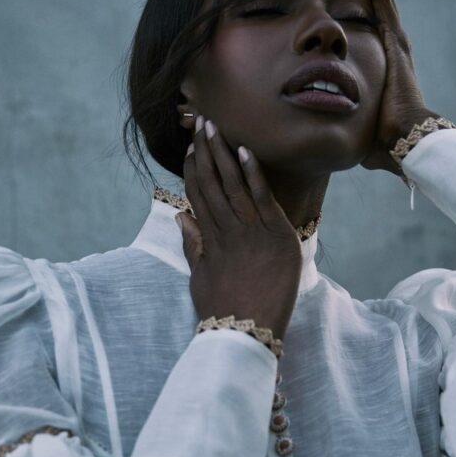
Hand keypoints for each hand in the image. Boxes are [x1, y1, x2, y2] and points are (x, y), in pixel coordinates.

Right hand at [176, 117, 302, 342]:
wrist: (246, 334)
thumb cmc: (224, 311)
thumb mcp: (200, 278)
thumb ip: (192, 245)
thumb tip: (180, 216)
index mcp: (209, 241)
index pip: (197, 196)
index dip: (192, 170)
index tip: (189, 148)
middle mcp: (226, 231)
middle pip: (212, 184)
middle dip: (205, 152)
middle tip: (201, 123)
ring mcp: (250, 232)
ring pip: (234, 185)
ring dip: (224, 154)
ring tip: (216, 127)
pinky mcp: (275, 237)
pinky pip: (262, 199)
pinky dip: (254, 174)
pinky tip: (245, 151)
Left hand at [336, 0, 439, 174]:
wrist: (410, 142)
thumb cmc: (389, 143)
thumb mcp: (364, 127)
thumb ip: (353, 125)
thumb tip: (341, 140)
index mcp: (391, 63)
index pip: (375, 24)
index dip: (361, 2)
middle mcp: (396, 46)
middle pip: (379, 1)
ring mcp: (397, 40)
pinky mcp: (393, 40)